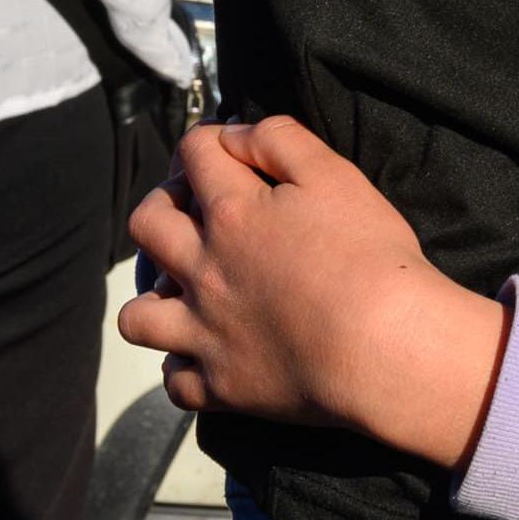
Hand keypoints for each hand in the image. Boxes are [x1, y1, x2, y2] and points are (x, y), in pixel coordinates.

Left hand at [119, 118, 506, 467]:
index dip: (207, 140)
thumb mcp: (335, 174)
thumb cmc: (369, 255)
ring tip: (182, 294)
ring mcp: (205, 332)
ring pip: (138, 316)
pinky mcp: (221, 385)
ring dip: (152, 299)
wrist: (380, 345)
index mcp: (233, 213)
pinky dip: (184, 366)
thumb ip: (279, 141)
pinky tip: (205, 353)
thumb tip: (234, 134)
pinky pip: (176, 380)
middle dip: (161, 205)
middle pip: (147, 226)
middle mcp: (204, 270)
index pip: (197, 154)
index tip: (223, 146)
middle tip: (191, 210)